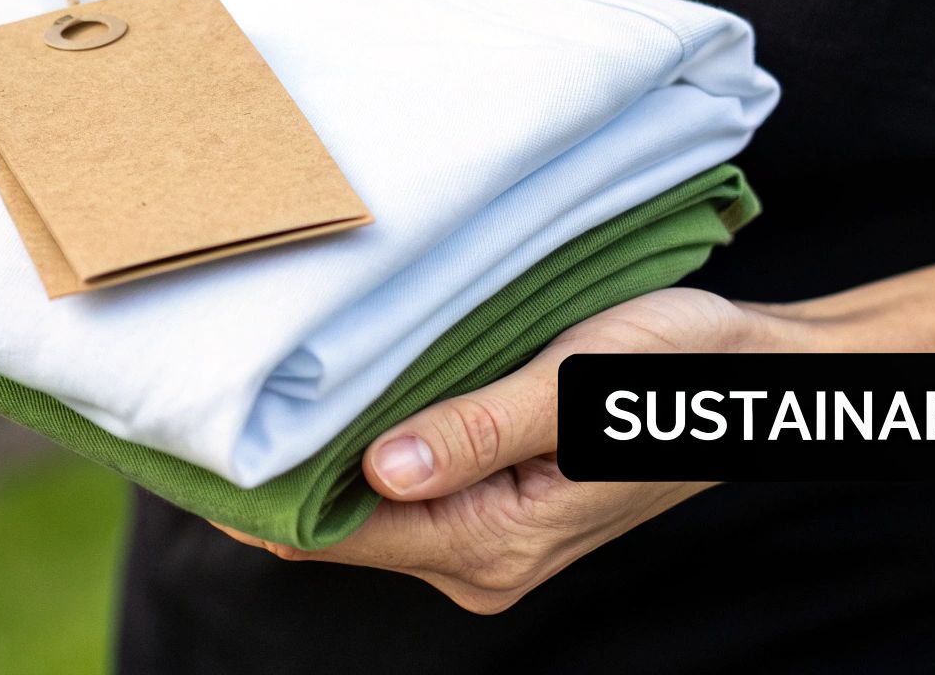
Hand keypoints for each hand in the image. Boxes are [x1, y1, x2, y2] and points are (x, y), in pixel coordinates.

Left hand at [213, 287, 772, 613]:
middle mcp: (481, 558)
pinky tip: (338, 390)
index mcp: (492, 542)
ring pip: (369, 502)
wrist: (751, 380)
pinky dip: (366, 443)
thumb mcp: (574, 388)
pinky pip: (408, 483)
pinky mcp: (503, 504)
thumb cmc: (672, 376)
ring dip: (321, 450)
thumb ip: (477, 431)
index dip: (250, 490)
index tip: (183, 432)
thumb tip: (374, 470)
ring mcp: (491, 536)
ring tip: (259, 377)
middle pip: (340, 524)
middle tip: (207, 382)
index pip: (332, 532)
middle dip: (276, 466)